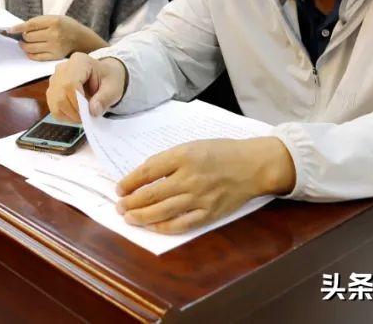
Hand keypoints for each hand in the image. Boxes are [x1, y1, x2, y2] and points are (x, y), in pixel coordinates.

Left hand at [10, 15, 99, 60]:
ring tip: (24, 43)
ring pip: (30, 48)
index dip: (18, 28)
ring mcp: (55, 47)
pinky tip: (30, 51)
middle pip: (28, 37)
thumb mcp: (55, 18)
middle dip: (23, 36)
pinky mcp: (55, 57)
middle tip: (24, 36)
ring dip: (24, 45)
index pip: (31, 24)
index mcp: (54, 21)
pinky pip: (36, 57)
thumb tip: (20, 28)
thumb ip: (40, 22)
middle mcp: (54, 34)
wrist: (82, 39)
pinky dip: (30, 54)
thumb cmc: (66, 26)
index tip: (9, 29)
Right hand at [46, 53, 125, 121]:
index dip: (77, 101)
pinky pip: (53, 106)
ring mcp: (55, 78)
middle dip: (74, 110)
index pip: (70, 83)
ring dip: (68, 114)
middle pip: (60, 93)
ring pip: (54, 101)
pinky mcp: (52, 89)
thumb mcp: (113, 88)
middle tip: (87, 116)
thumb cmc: (107, 79)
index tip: (87, 112)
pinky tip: (75, 114)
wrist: (102, 76)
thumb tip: (93, 111)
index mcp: (79, 62)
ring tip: (82, 115)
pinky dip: (64, 115)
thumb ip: (104, 99)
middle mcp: (63, 68)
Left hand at [115, 137, 294, 233]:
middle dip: (131, 202)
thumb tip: (143, 176)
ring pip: (163, 212)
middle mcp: (190, 177)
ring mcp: (200, 197)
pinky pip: (182, 224)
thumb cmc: (220, 153)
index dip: (130, 181)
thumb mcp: (191, 146)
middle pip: (152, 194)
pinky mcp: (209, 213)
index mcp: (183, 156)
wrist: (252, 165)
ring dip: (142, 216)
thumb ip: (168, 160)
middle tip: (119, 206)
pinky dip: (164, 227)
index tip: (119, 188)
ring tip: (129, 218)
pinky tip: (152, 227)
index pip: (148, 171)